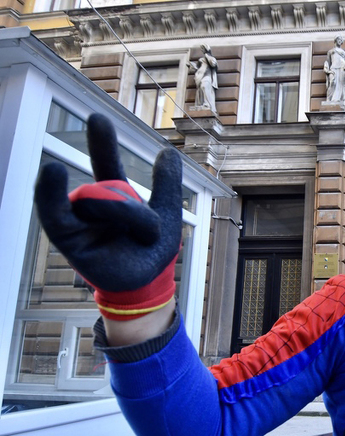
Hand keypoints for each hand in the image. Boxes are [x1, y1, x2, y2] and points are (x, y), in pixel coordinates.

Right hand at [34, 114, 182, 320]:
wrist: (147, 284)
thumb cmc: (154, 251)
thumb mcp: (169, 214)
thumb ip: (167, 184)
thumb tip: (168, 151)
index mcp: (117, 197)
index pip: (106, 163)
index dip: (102, 142)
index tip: (96, 117)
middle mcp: (94, 205)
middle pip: (108, 188)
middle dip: (131, 207)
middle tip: (150, 228)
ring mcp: (79, 220)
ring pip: (94, 201)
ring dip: (122, 216)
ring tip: (140, 234)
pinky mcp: (67, 237)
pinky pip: (54, 213)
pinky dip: (50, 192)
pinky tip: (51, 171)